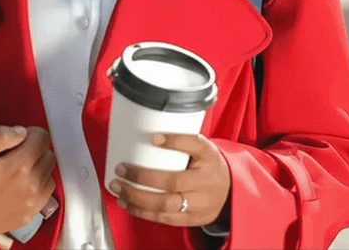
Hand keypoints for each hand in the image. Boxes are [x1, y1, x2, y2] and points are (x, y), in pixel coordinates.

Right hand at [0, 125, 55, 247]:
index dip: (29, 133)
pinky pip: (46, 193)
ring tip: (16, 168)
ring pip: (49, 173)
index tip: (16, 138)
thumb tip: (21, 131)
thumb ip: (0, 136)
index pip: (42, 138)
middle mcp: (29, 186)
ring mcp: (30, 204)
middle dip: (34, 148)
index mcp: (17, 167)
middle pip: (48, 154)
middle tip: (14, 153)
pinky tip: (21, 184)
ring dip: (38, 166)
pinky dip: (39, 184)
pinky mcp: (27, 216)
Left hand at [108, 132, 230, 227]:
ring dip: (137, 197)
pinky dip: (142, 211)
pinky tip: (127, 202)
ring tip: (118, 188)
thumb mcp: (202, 148)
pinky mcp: (190, 219)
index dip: (175, 141)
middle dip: (142, 176)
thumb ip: (182, 141)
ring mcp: (198, 203)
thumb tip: (146, 129)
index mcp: (209, 156)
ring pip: (165, 204)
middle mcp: (205, 180)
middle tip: (122, 168)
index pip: (195, 145)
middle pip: (173, 181)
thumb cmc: (208, 166)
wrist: (230, 194)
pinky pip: (163, 218)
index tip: (153, 137)